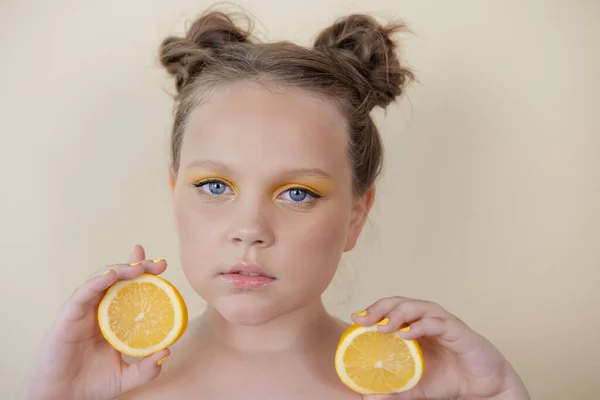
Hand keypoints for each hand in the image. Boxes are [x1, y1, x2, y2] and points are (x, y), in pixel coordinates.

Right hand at [18, 245, 170, 399]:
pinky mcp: (68, 316)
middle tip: (159, 265)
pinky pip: (82, 294)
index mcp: (113, 318)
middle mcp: (98, 310)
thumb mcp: (127, 377)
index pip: (128, 288)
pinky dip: (96, 282)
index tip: (162, 264)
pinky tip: (110, 276)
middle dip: (138, 266)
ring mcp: (83, 311)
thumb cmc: (91, 386)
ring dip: (120, 270)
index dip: (142, 272)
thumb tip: (167, 350)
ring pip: (101, 280)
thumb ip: (147, 368)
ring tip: (139, 267)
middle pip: (117, 278)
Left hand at [352, 297, 529, 399]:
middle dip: (380, 307)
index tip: (355, 318)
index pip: (391, 309)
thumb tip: (366, 396)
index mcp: (416, 327)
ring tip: (382, 326)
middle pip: (401, 302)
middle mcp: (428, 319)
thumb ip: (394, 389)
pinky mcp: (459, 331)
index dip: (373, 310)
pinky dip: (421, 326)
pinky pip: (437, 323)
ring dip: (398, 314)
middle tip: (363, 319)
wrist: (484, 389)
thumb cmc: (451, 380)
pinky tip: (407, 334)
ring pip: (418, 307)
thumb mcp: (416, 387)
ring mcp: (444, 323)